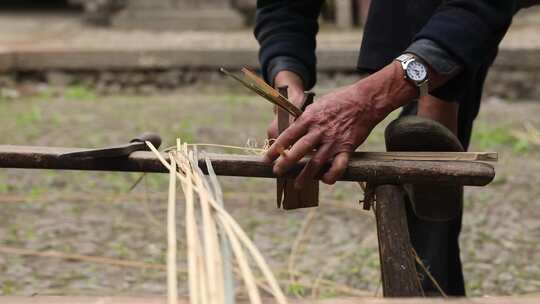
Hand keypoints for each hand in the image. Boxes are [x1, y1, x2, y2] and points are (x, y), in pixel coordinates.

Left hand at [263, 62, 417, 187]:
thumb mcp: (316, 107)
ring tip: (297, 185)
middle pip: (299, 151)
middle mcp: (319, 131)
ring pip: (316, 162)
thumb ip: (304, 120)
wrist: (364, 101)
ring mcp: (333, 141)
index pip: (288, 135)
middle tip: (277, 172)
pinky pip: (338, 166)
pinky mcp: (347, 148)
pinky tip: (325, 181)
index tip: (266, 159)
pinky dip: (331, 175)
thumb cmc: (338, 102)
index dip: (276, 148)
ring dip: (305, 176)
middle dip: (286, 163)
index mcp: (309, 118)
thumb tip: (290, 133)